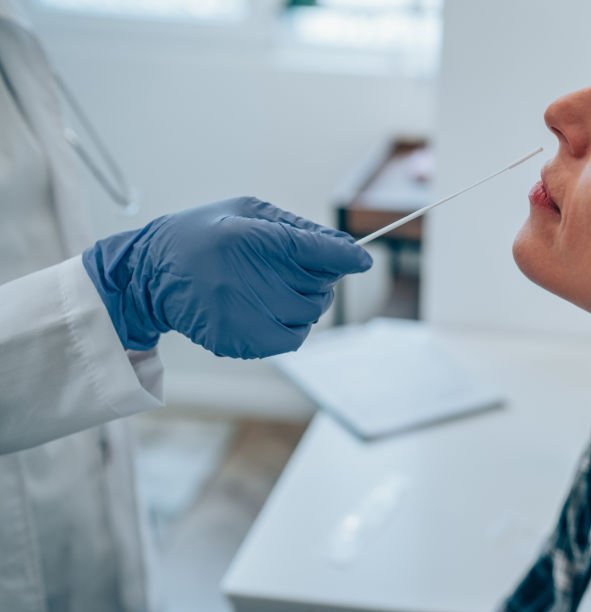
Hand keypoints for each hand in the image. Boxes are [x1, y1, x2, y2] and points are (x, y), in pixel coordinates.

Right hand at [82, 196, 371, 358]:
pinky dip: (292, 325)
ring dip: (306, 302)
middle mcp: (248, 278)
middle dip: (320, 278)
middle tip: (299, 269)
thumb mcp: (247, 212)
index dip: (346, 256)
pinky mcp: (239, 341)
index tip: (362, 260)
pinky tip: (269, 308)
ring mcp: (243, 314)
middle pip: (320, 288)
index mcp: (250, 237)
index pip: (316, 250)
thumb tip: (346, 248)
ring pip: (310, 315)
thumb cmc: (205, 235)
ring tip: (278, 288)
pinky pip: (291, 338)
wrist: (150, 274)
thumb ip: (298, 229)